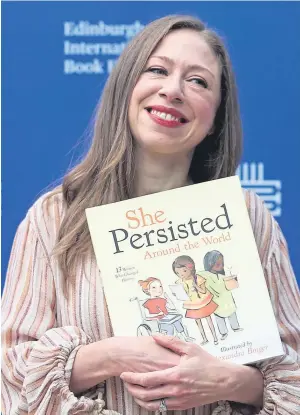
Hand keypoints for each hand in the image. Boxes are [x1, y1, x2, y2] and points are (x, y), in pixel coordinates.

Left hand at [120, 335, 234, 410]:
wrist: (224, 381)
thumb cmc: (207, 363)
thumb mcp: (190, 348)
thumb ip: (170, 341)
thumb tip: (155, 335)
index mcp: (175, 375)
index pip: (148, 379)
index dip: (133, 378)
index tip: (124, 374)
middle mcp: (175, 390)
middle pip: (146, 394)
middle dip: (132, 389)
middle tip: (124, 382)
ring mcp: (179, 400)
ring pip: (153, 404)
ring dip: (140, 398)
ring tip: (133, 390)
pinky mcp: (183, 406)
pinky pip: (162, 408)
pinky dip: (152, 404)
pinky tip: (148, 396)